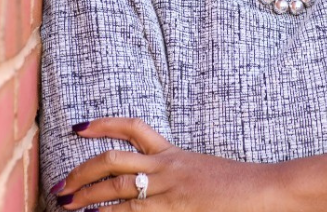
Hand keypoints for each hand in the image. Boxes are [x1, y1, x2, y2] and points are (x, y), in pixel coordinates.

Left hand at [50, 117, 272, 211]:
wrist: (266, 190)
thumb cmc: (240, 186)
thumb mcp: (203, 174)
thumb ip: (176, 177)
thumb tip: (150, 186)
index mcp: (174, 153)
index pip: (132, 128)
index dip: (103, 124)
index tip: (78, 127)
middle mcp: (167, 166)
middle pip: (112, 160)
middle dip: (80, 173)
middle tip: (59, 186)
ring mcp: (170, 188)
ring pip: (117, 187)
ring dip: (87, 196)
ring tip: (67, 205)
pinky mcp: (176, 207)